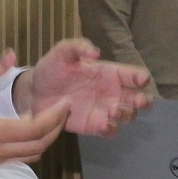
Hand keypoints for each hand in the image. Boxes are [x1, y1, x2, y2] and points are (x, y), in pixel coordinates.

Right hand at [0, 54, 68, 177]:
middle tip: (64, 109)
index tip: (65, 103)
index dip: (55, 117)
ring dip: (45, 138)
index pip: (35, 129)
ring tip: (50, 118)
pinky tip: (27, 128)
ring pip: (31, 155)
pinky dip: (30, 145)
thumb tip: (10, 55)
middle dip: (57, 127)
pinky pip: (17, 158)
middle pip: (39, 145)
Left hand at [14, 38, 151, 135]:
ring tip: (113, 110)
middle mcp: (112, 92)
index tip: (141, 80)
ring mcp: (104, 110)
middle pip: (138, 98)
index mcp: (110, 73)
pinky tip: (104, 124)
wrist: (34, 92)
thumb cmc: (52, 69)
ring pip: (127, 115)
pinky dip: (111, 129)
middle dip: (143, 100)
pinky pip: (110, 131)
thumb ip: (78, 47)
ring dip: (126, 114)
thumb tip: (95, 53)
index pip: (134, 75)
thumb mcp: (62, 52)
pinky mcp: (94, 125)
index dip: (142, 77)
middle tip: (139, 101)